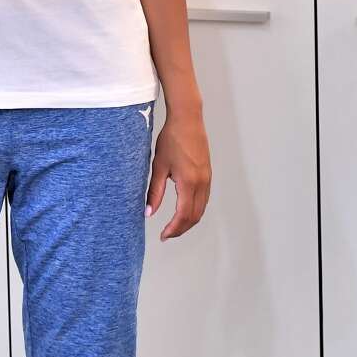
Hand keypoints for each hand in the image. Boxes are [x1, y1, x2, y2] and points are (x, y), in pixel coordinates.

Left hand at [146, 108, 211, 239]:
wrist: (187, 119)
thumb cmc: (172, 139)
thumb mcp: (158, 166)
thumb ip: (155, 191)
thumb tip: (149, 212)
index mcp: (188, 182)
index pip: (183, 215)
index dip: (173, 229)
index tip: (163, 236)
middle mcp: (201, 183)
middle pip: (195, 216)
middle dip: (181, 229)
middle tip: (167, 234)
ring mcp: (207, 178)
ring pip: (201, 209)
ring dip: (189, 221)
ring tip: (174, 226)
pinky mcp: (208, 173)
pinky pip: (204, 199)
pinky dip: (195, 209)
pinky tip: (185, 210)